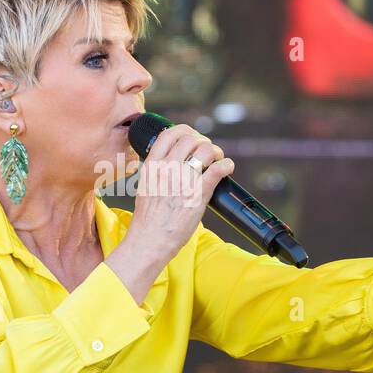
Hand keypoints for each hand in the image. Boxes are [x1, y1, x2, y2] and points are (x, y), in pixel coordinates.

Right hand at [111, 125, 233, 296]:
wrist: (149, 240)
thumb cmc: (148, 220)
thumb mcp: (145, 187)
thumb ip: (156, 172)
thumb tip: (169, 161)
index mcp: (152, 166)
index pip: (169, 134)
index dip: (185, 131)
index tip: (193, 138)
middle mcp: (167, 168)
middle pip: (190, 138)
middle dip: (203, 141)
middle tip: (208, 152)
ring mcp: (183, 180)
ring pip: (205, 149)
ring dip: (216, 152)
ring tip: (218, 160)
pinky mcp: (198, 193)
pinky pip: (217, 169)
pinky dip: (226, 165)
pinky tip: (227, 168)